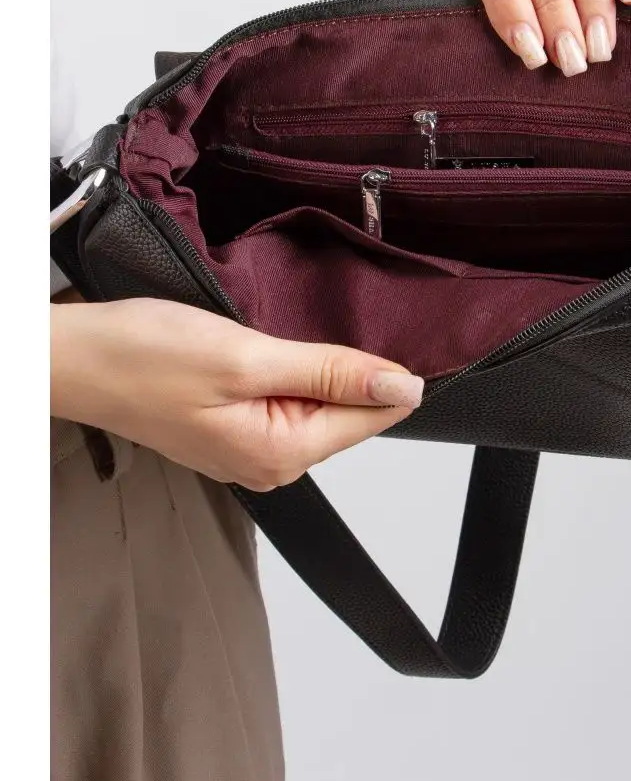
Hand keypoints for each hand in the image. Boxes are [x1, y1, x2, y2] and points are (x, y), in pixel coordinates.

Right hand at [50, 298, 422, 490]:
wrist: (77, 358)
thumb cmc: (146, 357)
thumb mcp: (247, 358)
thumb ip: (329, 373)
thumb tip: (403, 387)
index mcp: (281, 453)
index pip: (371, 418)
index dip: (390, 375)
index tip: (398, 332)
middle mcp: (271, 462)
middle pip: (347, 412)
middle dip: (350, 367)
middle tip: (328, 318)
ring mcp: (250, 448)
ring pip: (318, 402)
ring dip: (318, 365)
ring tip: (291, 328)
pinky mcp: (234, 427)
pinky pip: (287, 400)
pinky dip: (291, 370)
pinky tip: (274, 344)